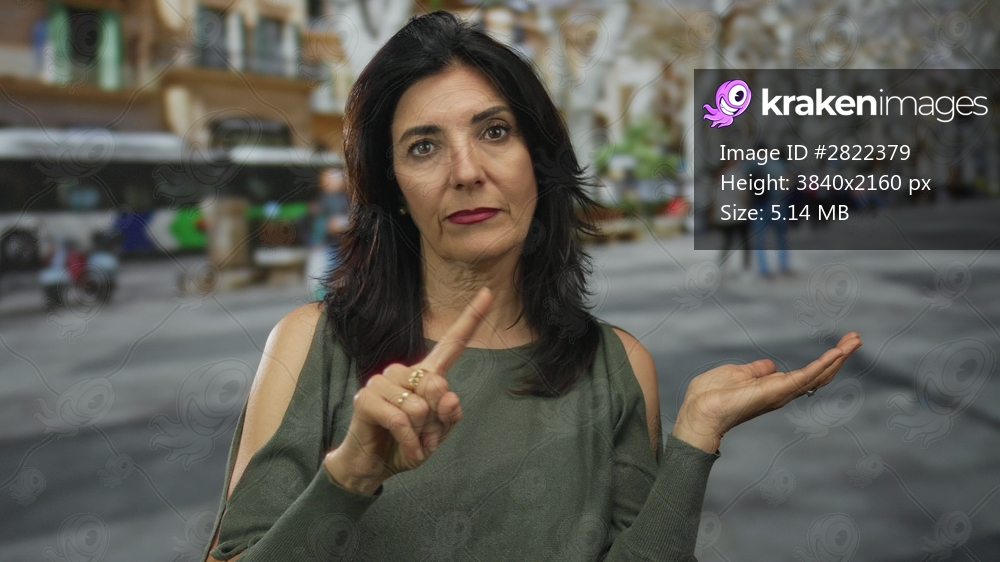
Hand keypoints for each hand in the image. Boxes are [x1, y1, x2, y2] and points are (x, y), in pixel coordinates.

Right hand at [324, 287, 492, 493]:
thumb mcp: (437, 434)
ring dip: (421, 433)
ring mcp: (381, 382)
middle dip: (437, 422)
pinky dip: (410, 442)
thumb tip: (447, 394)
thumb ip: (449, 415)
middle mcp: (403, 371)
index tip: (488, 293)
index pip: (452, 344)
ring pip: (420, 406)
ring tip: (411, 441)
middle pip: (437, 386)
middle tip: (425, 436)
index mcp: (426, 374)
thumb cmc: (407, 445)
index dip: (471, 319)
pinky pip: (402, 420)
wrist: (373, 466)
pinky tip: (407, 450)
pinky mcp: (365, 399)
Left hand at [671, 332, 862, 453]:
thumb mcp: (736, 374)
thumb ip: (755, 370)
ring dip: (838, 357)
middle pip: (819, 374)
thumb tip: (770, 366)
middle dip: (838, 357)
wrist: (700, 411)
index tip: (838, 345)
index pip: (806, 374)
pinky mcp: (778, 390)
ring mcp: (782, 392)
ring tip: (855, 341)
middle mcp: (782, 392)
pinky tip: (837, 352)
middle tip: (856, 339)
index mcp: (773, 387)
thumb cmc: (711, 396)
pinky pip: (806, 375)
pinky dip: (824, 364)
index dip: (823, 361)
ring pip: (818, 374)